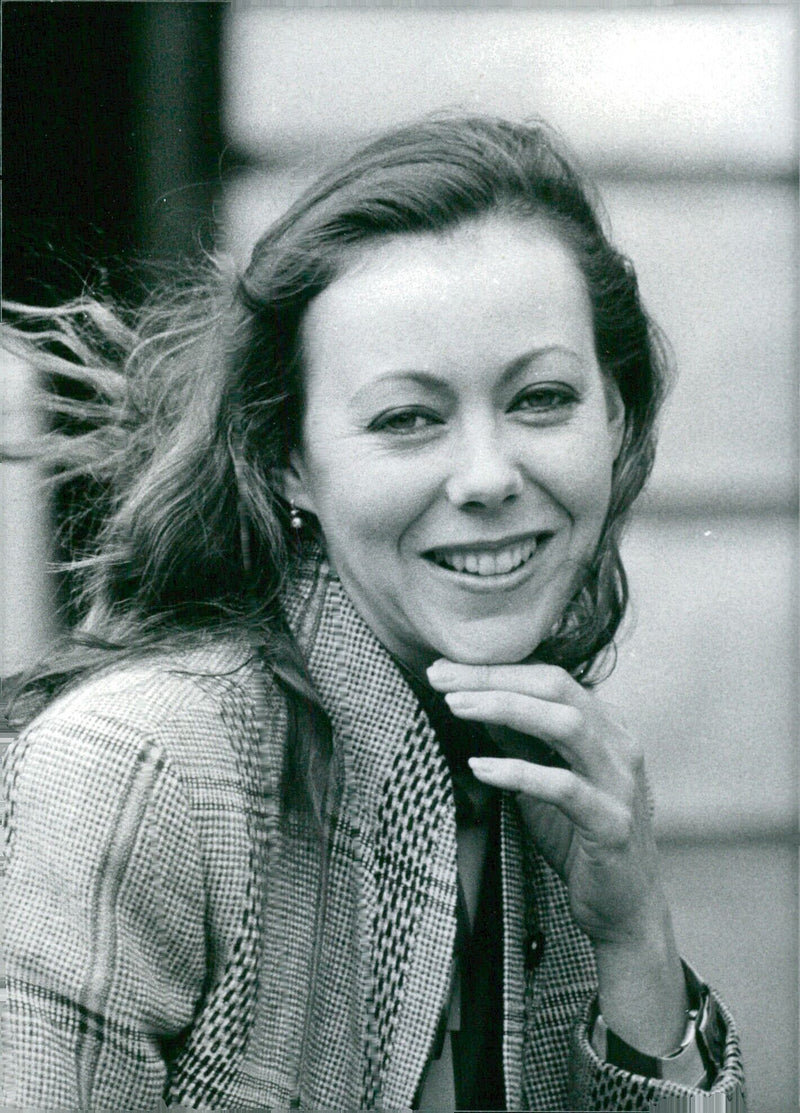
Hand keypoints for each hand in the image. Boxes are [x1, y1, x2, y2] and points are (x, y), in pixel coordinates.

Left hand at [427, 658, 688, 1054]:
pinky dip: (520, 772)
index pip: (549, 676)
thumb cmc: (578, 836)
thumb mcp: (543, 776)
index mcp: (606, 725)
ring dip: (505, 709)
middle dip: (494, 677)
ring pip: (566, 725)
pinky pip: (565, 788)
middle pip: (557, 687)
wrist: (623, 907)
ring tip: (455, 707)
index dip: (495, 668)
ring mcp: (620, 782)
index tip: (444, 668)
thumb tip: (474, 697)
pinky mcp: (612, 824)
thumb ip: (519, 738)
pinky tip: (480, 768)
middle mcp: (619, 744)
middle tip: (441, 677)